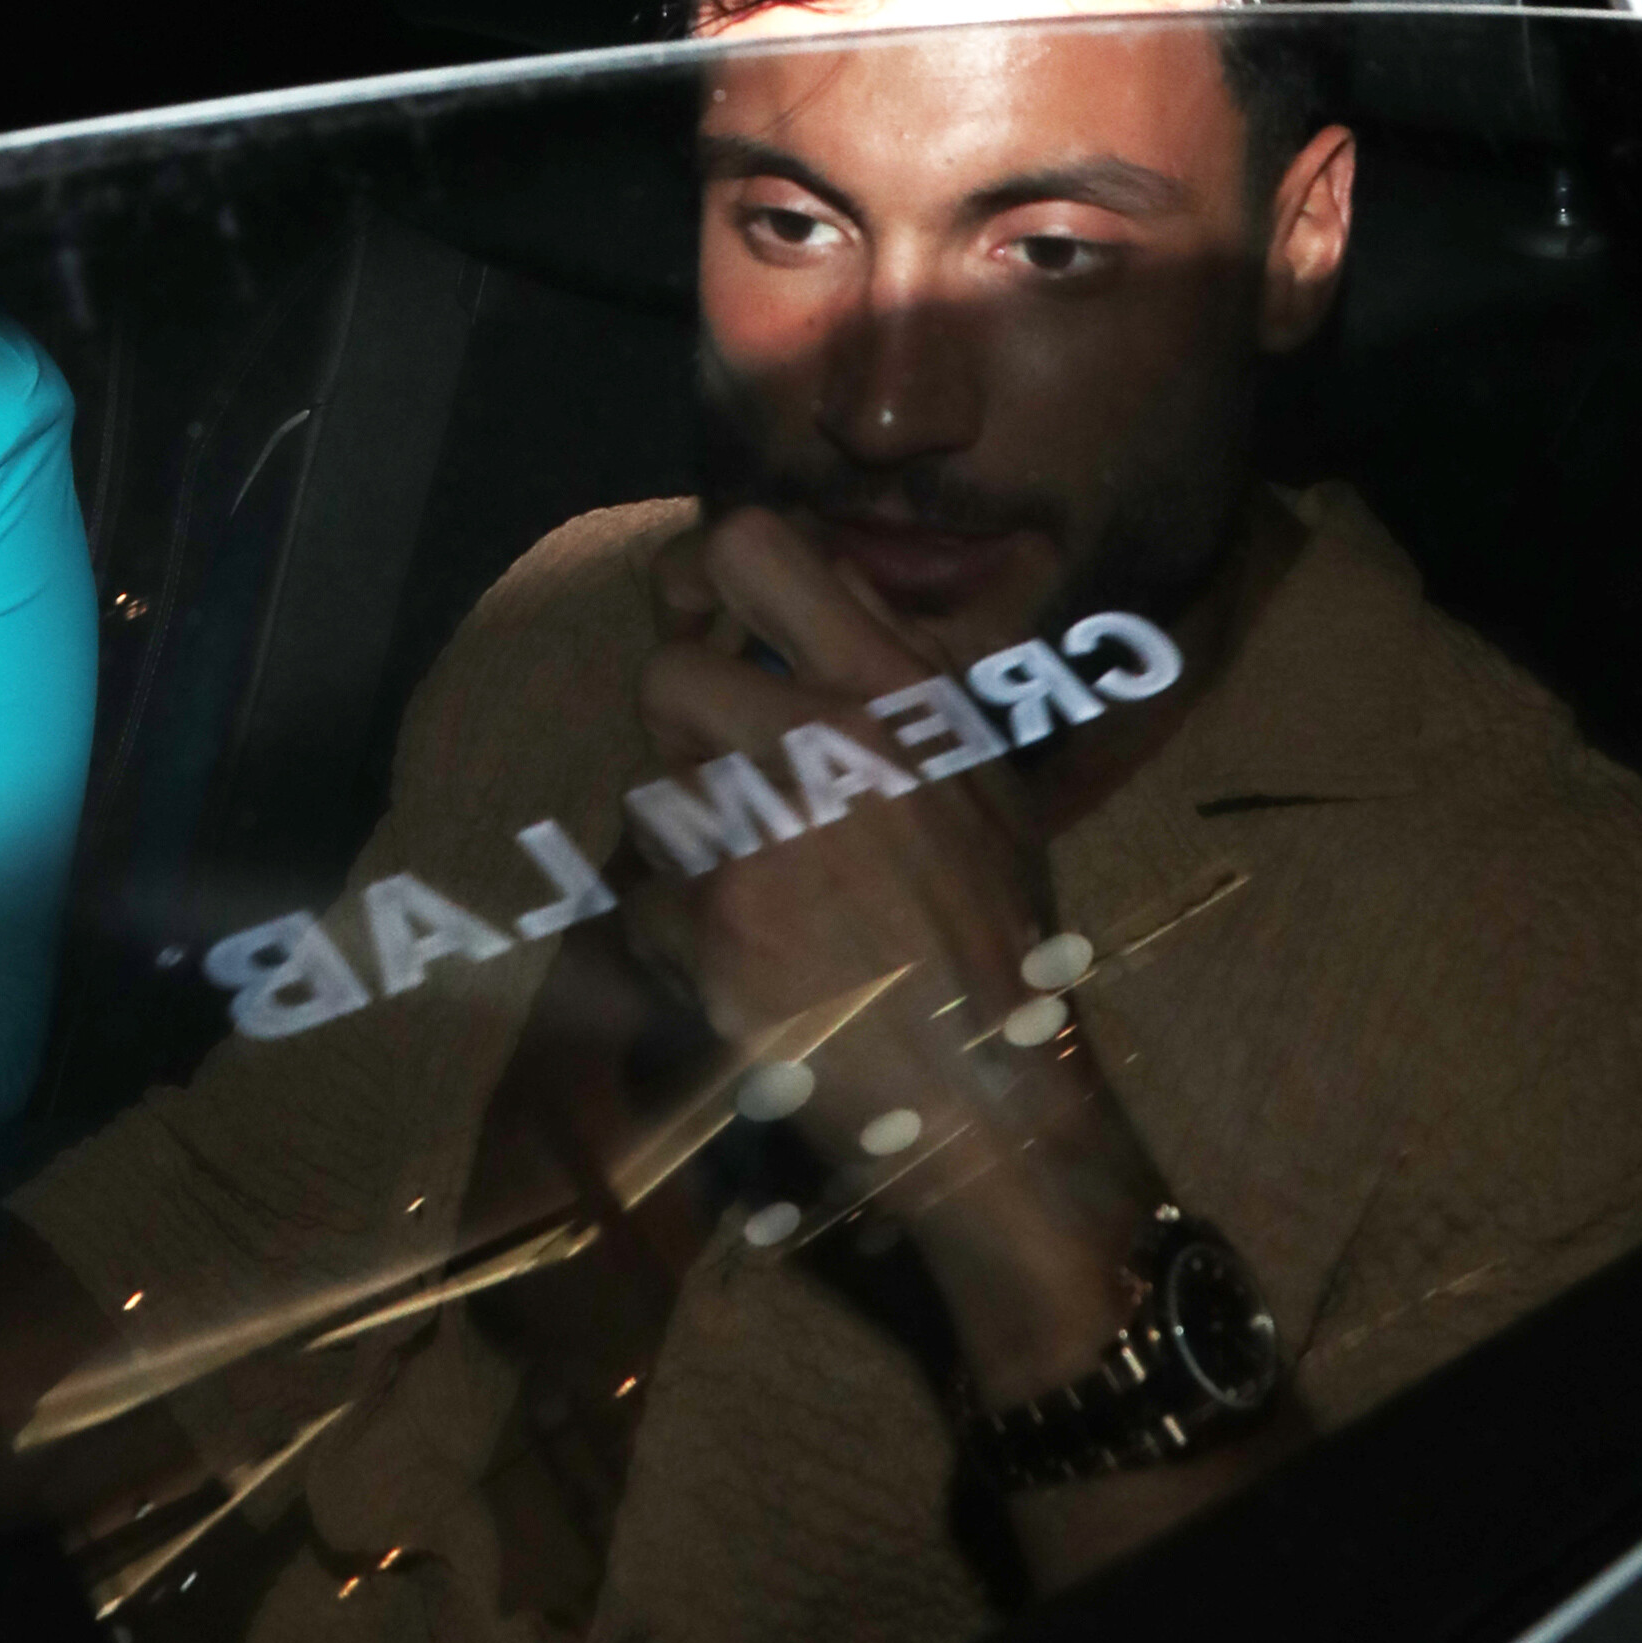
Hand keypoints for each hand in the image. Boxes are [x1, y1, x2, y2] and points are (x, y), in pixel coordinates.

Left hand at [629, 507, 1043, 1109]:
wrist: (997, 1097)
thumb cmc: (992, 931)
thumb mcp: (977, 772)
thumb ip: (898, 670)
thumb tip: (824, 573)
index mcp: (899, 690)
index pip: (754, 545)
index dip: (699, 575)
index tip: (699, 619)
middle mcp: (832, 739)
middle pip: (664, 674)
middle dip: (679, 735)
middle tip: (730, 792)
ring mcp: (767, 830)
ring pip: (648, 796)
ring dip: (685, 849)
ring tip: (768, 902)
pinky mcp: (717, 923)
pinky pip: (644, 903)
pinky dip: (682, 943)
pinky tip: (754, 972)